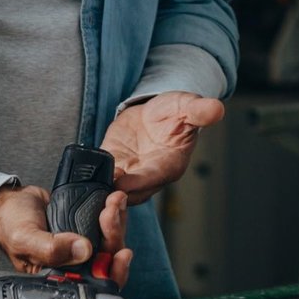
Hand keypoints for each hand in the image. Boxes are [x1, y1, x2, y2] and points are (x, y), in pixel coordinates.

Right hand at [0, 182, 133, 285]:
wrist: (10, 201)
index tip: (121, 253)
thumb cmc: (10, 224)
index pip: (94, 283)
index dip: (112, 271)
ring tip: (114, 199)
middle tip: (110, 212)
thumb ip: (51, 249)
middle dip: (115, 235)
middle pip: (108, 258)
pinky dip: (114, 211)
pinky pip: (106, 223)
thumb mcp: (24, 239)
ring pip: (111, 239)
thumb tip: (83, 250)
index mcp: (60, 275)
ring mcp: (81, 244)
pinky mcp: (86, 226)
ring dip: (117, 220)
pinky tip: (113, 197)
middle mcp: (73, 263)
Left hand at [100, 92, 223, 203]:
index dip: (139, 180)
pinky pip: (101, 178)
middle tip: (101, 186)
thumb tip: (217, 108)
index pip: (154, 177)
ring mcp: (130, 174)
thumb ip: (199, 110)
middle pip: (132, 192)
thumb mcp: (186, 105)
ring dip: (102, 189)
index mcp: (170, 165)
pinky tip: (82, 176)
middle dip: (116, 192)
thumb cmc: (173, 111)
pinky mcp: (112, 168)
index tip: (122, 179)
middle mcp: (150, 176)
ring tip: (90, 183)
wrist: (154, 111)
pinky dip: (91, 180)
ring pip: (115, 190)